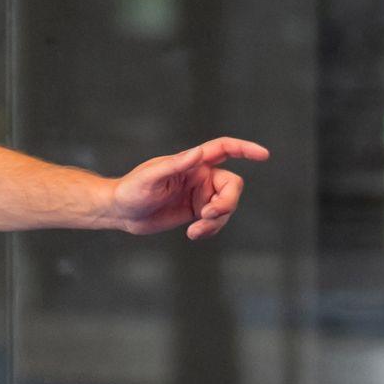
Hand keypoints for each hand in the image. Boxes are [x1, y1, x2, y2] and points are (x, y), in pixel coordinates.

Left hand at [110, 137, 270, 239]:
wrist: (120, 212)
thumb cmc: (131, 190)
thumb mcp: (150, 178)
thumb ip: (175, 165)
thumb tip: (198, 153)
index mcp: (191, 162)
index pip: (224, 149)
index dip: (245, 149)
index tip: (263, 155)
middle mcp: (199, 176)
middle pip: (232, 185)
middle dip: (227, 202)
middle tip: (208, 215)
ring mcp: (199, 194)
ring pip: (225, 206)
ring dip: (216, 221)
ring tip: (195, 231)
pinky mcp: (195, 212)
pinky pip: (215, 220)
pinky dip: (211, 229)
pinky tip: (193, 234)